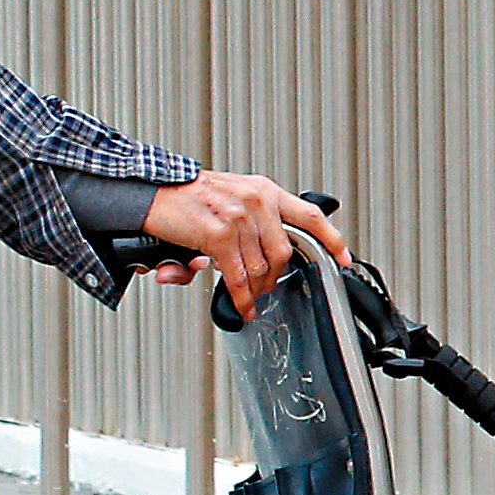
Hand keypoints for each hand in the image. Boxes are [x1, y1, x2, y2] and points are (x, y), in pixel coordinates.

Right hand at [140, 170, 347, 315]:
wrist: (151, 190)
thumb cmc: (186, 198)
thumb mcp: (229, 199)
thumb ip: (251, 226)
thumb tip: (255, 264)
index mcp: (264, 191)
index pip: (310, 215)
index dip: (332, 239)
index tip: (343, 259)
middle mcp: (256, 200)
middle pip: (286, 252)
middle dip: (276, 279)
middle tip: (265, 290)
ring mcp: (238, 216)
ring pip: (262, 268)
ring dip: (256, 290)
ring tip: (248, 298)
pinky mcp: (218, 234)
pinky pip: (238, 275)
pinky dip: (241, 296)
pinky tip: (241, 304)